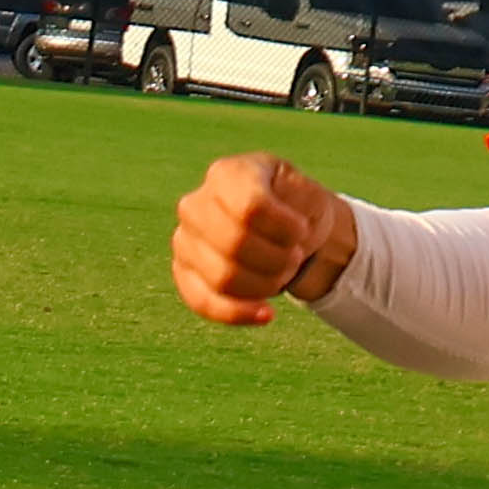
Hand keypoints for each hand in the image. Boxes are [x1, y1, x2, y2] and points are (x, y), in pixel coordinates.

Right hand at [168, 153, 353, 324]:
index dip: (284, 228)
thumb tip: (260, 220)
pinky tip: (267, 314)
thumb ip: (290, 199)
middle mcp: (195, 205)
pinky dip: (239, 314)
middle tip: (295, 256)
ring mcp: (184, 240)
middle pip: (234, 244)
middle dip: (276, 259)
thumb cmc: (295, 208)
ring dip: (265, 285)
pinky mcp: (183, 273)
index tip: (302, 230)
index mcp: (226, 174)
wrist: (286, 232)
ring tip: (282, 275)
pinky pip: (203, 303)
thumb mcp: (305, 191)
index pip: (250, 208)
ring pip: (222, 278)